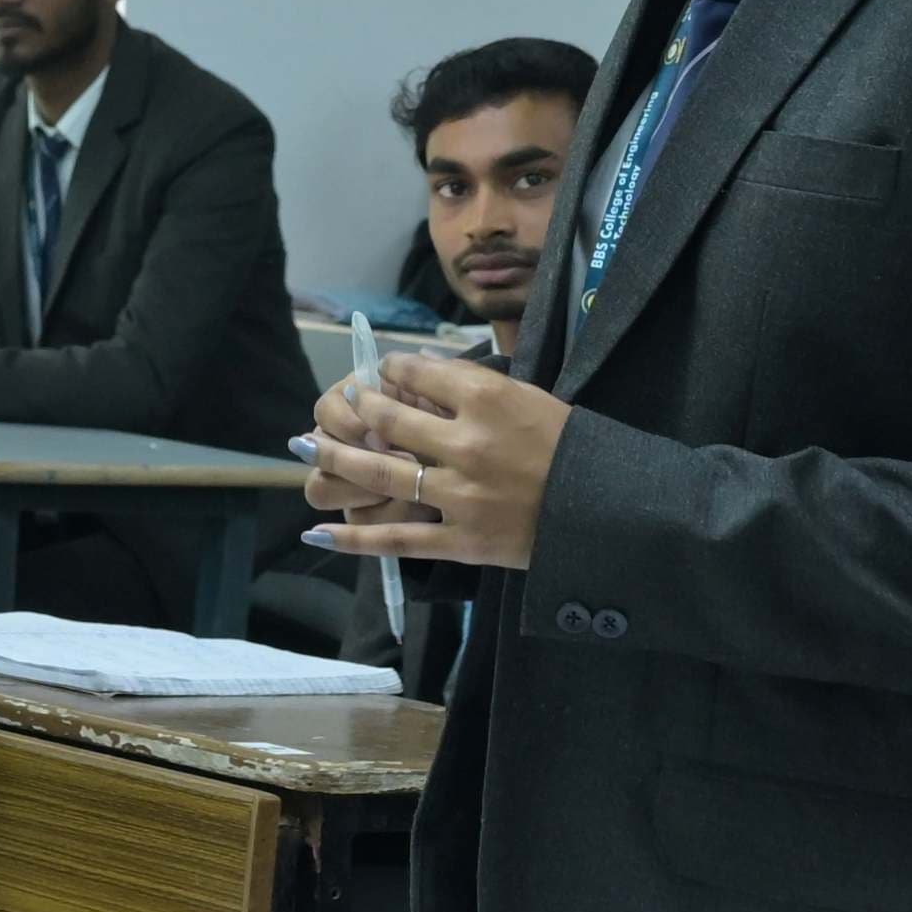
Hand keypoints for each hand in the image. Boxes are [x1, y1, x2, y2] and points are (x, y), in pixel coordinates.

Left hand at [304, 351, 568, 568]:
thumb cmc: (573, 447)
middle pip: (389, 419)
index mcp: (488, 398)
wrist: (608, 512)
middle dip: (355, 409)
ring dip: (336, 459)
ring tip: (303, 448)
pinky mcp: (461, 541)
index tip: (381, 373)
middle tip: (335, 406)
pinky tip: (317, 533)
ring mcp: (460, 495)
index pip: (417, 373)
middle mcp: (467, 443)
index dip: (390, 371)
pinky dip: (353, 539)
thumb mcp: (530, 397)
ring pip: (382, 473)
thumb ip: (474, 387)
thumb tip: (421, 371)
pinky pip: (396, 539)